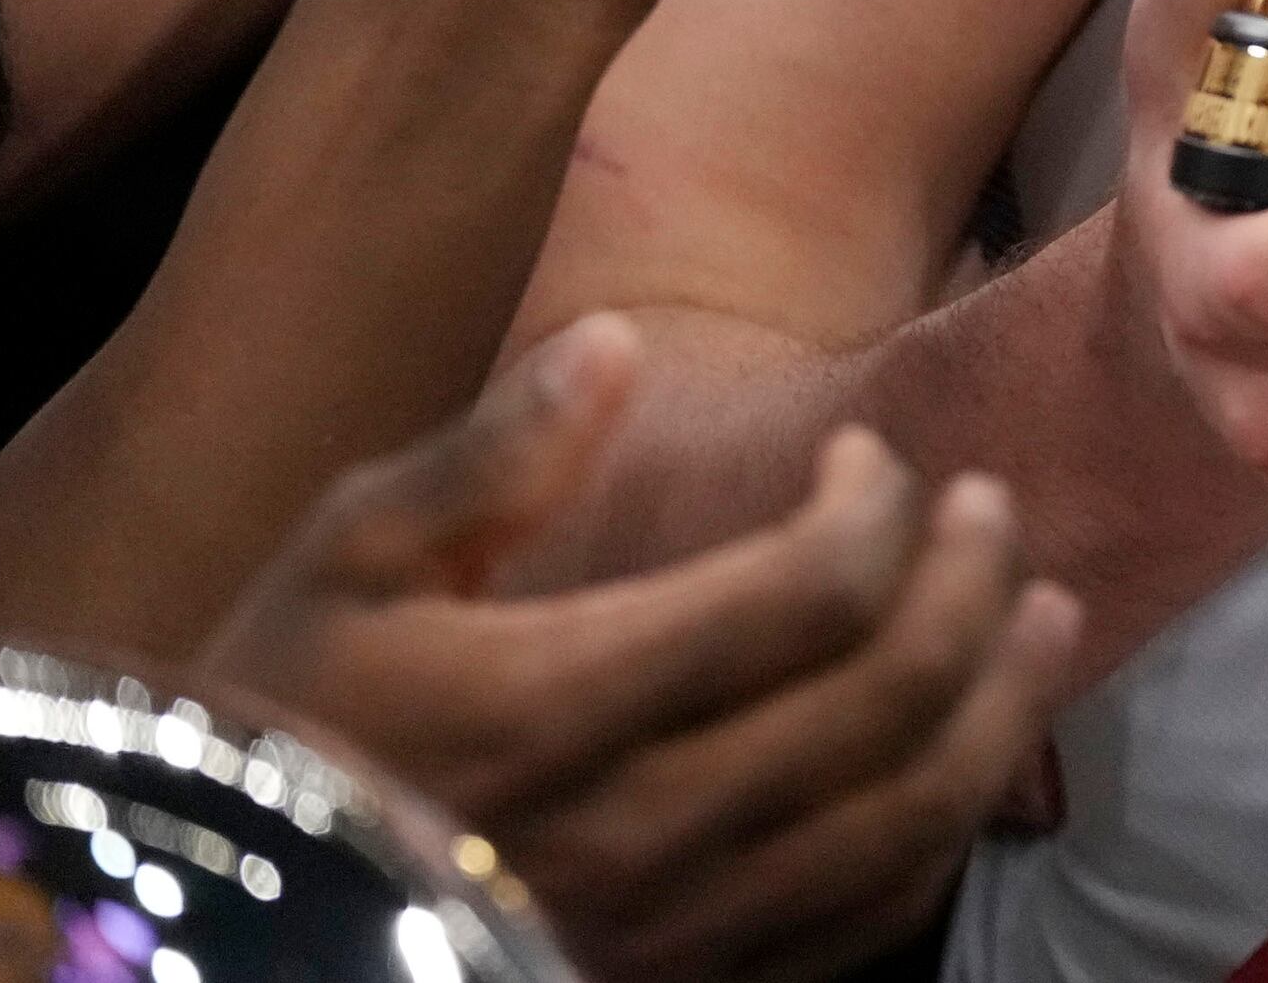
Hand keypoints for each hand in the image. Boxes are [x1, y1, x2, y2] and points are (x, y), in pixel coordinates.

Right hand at [199, 317, 1075, 982]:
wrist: (225, 916)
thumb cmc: (293, 707)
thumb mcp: (344, 558)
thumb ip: (489, 456)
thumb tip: (615, 344)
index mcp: (553, 704)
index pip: (807, 591)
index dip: (873, 505)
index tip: (869, 457)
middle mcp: (636, 831)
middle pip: (888, 693)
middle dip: (968, 579)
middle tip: (989, 507)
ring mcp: (676, 929)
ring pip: (911, 813)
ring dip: (1004, 701)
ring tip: (1042, 614)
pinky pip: (868, 913)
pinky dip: (946, 823)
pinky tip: (972, 751)